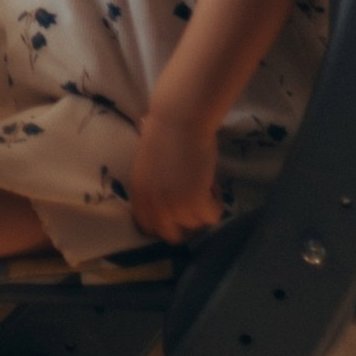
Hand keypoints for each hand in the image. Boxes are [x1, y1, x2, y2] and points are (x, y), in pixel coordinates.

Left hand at [128, 102, 223, 242]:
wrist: (179, 118)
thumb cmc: (164, 130)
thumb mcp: (149, 165)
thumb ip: (154, 185)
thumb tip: (165, 191)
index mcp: (138, 195)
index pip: (147, 228)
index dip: (165, 223)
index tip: (178, 214)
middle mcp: (153, 206)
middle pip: (171, 236)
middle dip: (186, 225)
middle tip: (196, 207)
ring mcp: (173, 207)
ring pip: (195, 225)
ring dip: (203, 209)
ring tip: (205, 185)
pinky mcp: (195, 203)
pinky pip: (212, 217)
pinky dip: (217, 204)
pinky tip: (213, 185)